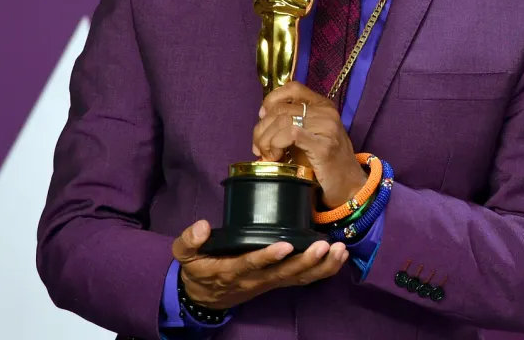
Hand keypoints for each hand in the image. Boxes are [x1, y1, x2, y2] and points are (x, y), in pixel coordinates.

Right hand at [172, 220, 347, 309]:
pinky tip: (339, 257)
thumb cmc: (197, 269)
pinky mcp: (278, 281)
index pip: (250, 264)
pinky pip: (303, 279)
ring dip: (320, 266)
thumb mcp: (184, 255)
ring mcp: (268, 282)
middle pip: (283, 273)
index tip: (286, 244)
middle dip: (305, 261)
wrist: (204, 297)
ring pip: (297, 278)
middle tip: (323, 246)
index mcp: (231, 271)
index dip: (268, 256)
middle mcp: (254, 279)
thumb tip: (203, 226)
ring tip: (339, 250)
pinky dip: (323, 270)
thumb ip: (190, 240)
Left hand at [253, 82, 367, 207]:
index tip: (262, 117)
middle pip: (281, 109)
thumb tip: (261, 122)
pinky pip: (291, 134)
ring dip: (266, 140)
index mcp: (323, 105)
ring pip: (283, 121)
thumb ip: (289, 124)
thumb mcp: (307, 136)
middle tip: (259, 148)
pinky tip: (275, 157)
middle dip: (262, 129)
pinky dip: (276, 145)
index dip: (272, 100)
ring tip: (267, 155)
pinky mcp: (324, 146)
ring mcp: (327, 127)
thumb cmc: (325, 163)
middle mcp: (326, 112)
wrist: (348, 186)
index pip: (293, 88)